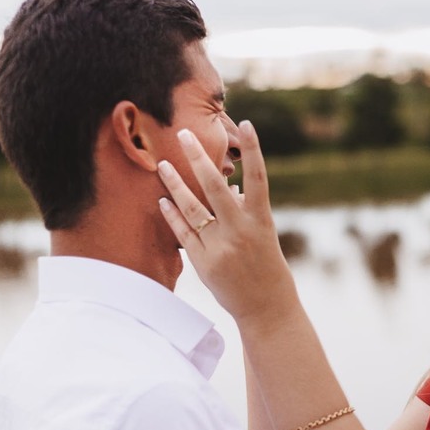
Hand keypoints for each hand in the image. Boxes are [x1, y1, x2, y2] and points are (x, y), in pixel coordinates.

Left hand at [157, 122, 292, 323]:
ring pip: (192, 208)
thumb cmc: (267, 263)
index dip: (254, 150)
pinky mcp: (204, 262)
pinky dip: (172, 215)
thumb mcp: (263, 233)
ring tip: (162, 164)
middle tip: (183, 133)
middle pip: (214, 187)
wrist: (266, 306)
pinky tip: (162, 200)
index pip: (258, 178)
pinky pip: (183, 233)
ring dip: (175, 184)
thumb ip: (246, 209)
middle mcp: (240, 230)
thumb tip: (231, 186)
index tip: (246, 124)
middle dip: (198, 157)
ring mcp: (220, 246)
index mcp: (261, 220)